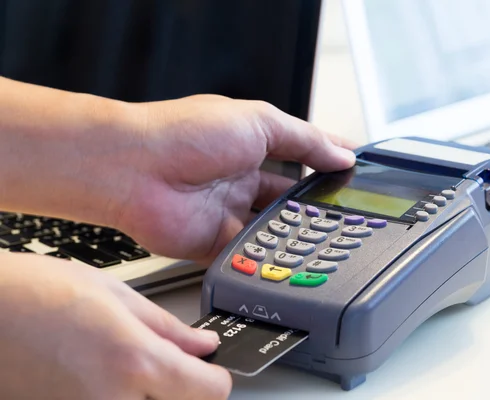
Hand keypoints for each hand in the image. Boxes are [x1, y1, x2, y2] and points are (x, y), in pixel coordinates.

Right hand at [0, 252, 230, 399]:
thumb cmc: (33, 293)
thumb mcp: (114, 295)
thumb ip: (166, 327)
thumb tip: (203, 345)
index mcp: (134, 361)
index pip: (209, 391)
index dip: (215, 377)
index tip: (210, 368)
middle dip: (182, 390)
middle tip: (169, 365)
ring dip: (146, 394)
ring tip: (123, 365)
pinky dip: (117, 397)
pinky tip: (100, 377)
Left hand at [111, 95, 356, 262]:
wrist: (134, 168)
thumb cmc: (184, 133)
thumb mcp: (259, 121)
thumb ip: (305, 140)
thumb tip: (342, 154)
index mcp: (253, 146)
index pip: (301, 159)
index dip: (327, 169)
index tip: (353, 180)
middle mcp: (240, 180)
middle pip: (287, 201)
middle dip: (311, 211)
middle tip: (338, 221)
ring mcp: (226, 212)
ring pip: (269, 232)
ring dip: (288, 237)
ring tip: (314, 242)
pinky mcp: (211, 242)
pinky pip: (244, 256)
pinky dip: (261, 260)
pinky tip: (280, 261)